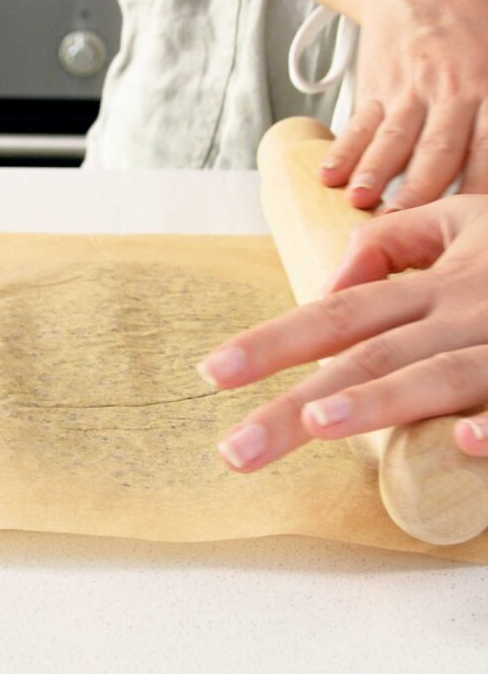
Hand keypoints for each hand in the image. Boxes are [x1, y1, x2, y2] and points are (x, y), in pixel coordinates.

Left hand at [196, 195, 487, 471]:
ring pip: (437, 375)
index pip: (339, 314)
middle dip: (296, 404)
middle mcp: (463, 313)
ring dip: (377, 401)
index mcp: (437, 283)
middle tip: (234, 450)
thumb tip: (328, 286)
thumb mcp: (463, 223)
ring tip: (314, 426)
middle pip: (367, 356)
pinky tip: (463, 442)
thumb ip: (393, 241)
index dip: (273, 341)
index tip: (212, 372)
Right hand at [319, 0, 487, 210]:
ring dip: (377, 173)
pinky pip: (360, 123)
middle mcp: (451, 91)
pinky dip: (344, 151)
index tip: (472, 219)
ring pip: (394, 139)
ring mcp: (410, 90)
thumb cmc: (476, 18)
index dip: (480, 187)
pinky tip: (330, 176)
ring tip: (362, 204)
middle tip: (407, 223)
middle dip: (423, 191)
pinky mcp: (376, 88)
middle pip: (439, 150)